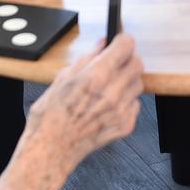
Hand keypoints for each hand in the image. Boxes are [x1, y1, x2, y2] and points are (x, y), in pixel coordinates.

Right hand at [0, 35, 144, 189]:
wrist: (51, 149)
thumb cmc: (50, 117)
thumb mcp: (61, 79)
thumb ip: (85, 59)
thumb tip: (100, 45)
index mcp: (96, 76)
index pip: (126, 46)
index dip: (122, 41)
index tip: (118, 42)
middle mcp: (112, 92)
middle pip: (137, 64)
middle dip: (127, 60)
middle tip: (114, 63)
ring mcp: (120, 110)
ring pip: (138, 84)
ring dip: (127, 80)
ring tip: (109, 86)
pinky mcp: (125, 125)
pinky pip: (135, 104)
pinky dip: (126, 101)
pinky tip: (109, 104)